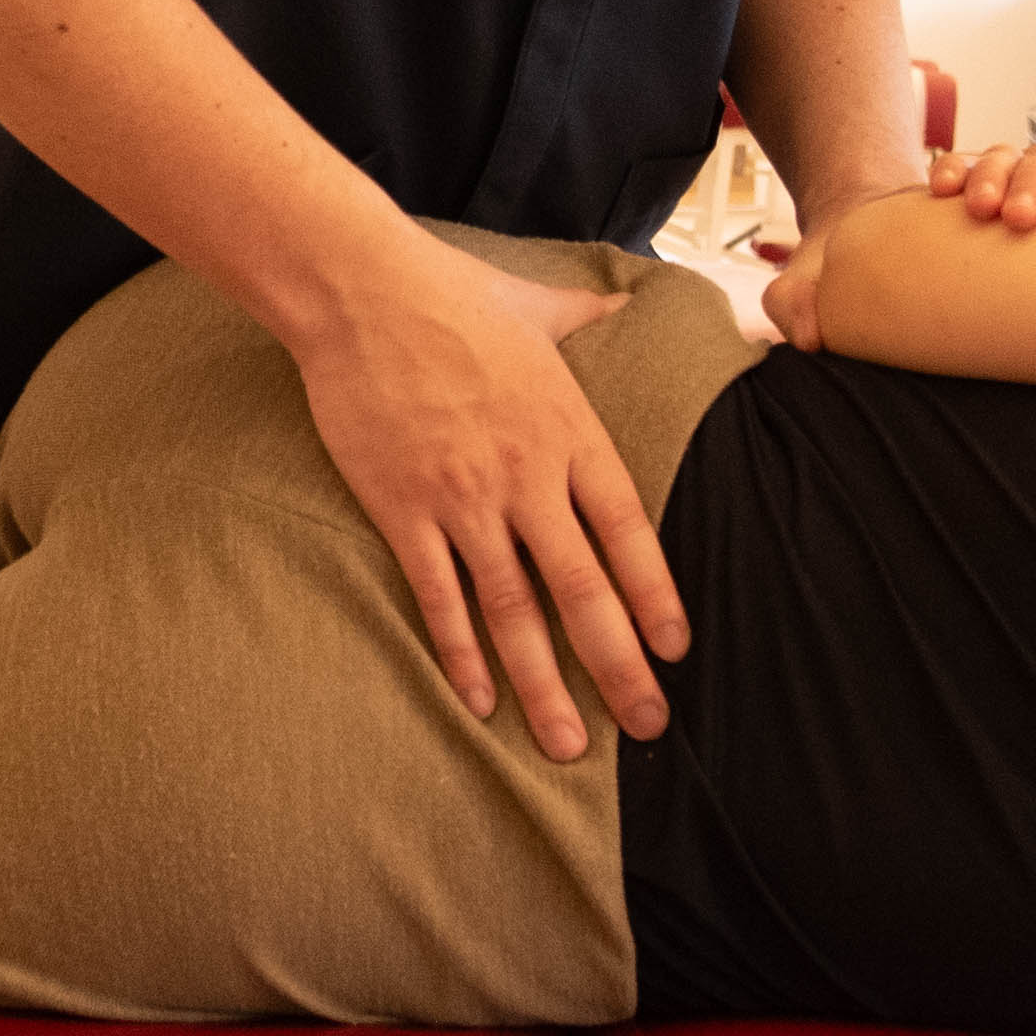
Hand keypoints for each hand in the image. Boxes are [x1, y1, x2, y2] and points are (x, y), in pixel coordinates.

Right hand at [290, 242, 691, 764]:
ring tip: (568, 744)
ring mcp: (463, 499)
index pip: (629, 531)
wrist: (360, 290)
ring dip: (543, 684)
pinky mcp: (403, 510)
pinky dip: (459, 655)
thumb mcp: (537, 305)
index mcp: (568, 431)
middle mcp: (525, 476)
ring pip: (512, 612)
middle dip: (618, 666)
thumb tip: (627, 303)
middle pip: (582, 589)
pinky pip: (438, 598)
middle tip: (647, 726)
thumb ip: (587, 319)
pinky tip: (479, 703)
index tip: (675, 651)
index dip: (655, 596)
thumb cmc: (450, 292)